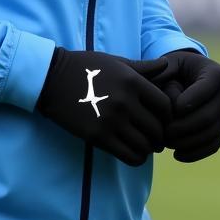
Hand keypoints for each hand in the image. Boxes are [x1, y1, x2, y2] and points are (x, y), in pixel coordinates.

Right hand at [37, 48, 173, 165]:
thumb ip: (143, 67)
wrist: (51, 78)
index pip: (165, 106)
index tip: (162, 119)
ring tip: (144, 144)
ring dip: (148, 148)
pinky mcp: (98, 137)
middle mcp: (125, 102)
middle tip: (155, 136)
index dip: (168, 115)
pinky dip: (136, 158)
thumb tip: (166, 64)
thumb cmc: (86, 67)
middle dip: (160, 135)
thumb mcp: (116, 61)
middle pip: (157, 128)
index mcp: (133, 81)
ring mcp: (112, 121)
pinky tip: (133, 152)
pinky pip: (129, 156)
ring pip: (145, 145)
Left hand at [162, 50, 219, 161]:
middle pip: (208, 117)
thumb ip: (162, 73)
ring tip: (167, 142)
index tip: (169, 109)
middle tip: (164, 132)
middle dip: (183, 127)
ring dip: (187, 142)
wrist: (187, 79)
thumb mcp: (170, 64)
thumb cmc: (176, 70)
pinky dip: (195, 154)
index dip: (187, 102)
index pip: (205, 90)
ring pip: (211, 134)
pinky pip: (212, 146)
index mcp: (216, 74)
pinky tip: (177, 154)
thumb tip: (158, 94)